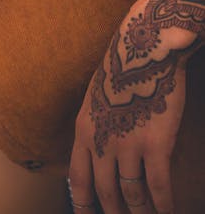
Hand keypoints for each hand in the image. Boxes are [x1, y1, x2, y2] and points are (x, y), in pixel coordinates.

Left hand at [68, 0, 204, 213]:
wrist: (143, 49)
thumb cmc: (121, 68)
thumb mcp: (95, 97)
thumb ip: (96, 127)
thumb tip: (100, 152)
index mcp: (83, 129)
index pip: (78, 178)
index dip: (82, 202)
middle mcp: (101, 142)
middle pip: (105, 192)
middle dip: (112, 212)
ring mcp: (128, 145)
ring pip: (132, 194)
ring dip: (140, 212)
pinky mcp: (156, 144)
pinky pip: (159, 186)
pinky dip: (164, 204)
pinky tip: (168, 212)